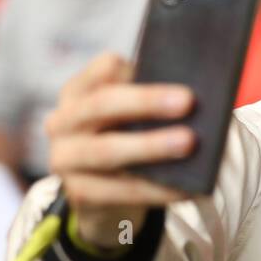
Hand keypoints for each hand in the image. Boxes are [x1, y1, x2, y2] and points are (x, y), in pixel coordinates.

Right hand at [44, 52, 195, 249]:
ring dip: (151, 146)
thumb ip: (152, 101)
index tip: (165, 65)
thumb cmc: (126, 139)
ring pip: (107, 150)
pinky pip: (119, 190)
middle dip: (146, 101)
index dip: (132, 67)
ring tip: (188, 143)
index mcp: (78, 91)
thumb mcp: (130, 115)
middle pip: (102, 104)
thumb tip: (198, 100)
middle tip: (188, 101)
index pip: (103, 68)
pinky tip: (186, 186)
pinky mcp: (78, 192)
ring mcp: (65, 158)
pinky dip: (156, 188)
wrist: (102, 194)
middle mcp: (63, 121)